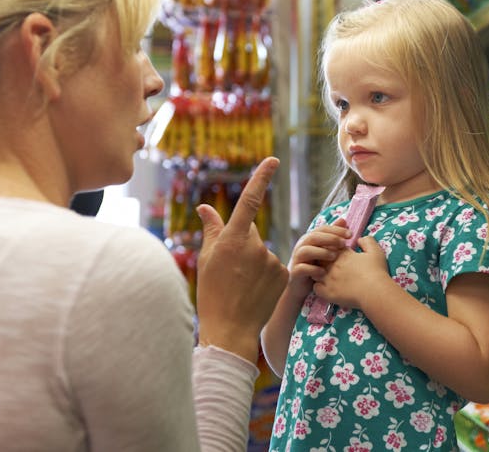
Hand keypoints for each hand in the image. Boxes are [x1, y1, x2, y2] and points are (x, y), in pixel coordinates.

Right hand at [195, 157, 287, 362]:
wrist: (230, 329)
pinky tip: (255, 292)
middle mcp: (255, 246)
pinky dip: (265, 276)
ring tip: (241, 286)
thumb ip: (211, 230)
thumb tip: (204, 207)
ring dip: (253, 263)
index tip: (273, 160)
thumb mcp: (206, 260)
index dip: (261, 178)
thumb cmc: (211, 294)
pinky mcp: (284, 274)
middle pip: (250, 233)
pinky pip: (274, 267)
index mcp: (232, 240)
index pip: (249, 201)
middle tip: (230, 270)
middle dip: (241, 244)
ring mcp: (272, 261)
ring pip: (262, 252)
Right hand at [286, 220, 349, 302]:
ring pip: (306, 251)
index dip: (336, 229)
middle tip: (344, 243)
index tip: (350, 234)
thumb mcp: (325, 249)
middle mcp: (302, 246)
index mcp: (310, 239)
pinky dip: (313, 269)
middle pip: (314, 236)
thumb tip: (343, 220)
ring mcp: (297, 259)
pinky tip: (324, 273)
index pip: (323, 229)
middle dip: (330, 238)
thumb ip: (332, 235)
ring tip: (334, 256)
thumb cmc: (316, 266)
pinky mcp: (295, 272)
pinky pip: (302, 268)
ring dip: (321, 252)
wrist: (301, 286)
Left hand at [312, 235, 389, 309]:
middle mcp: (332, 265)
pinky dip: (319, 287)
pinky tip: (326, 288)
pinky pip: (316, 288)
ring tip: (328, 277)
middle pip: (320, 258)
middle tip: (332, 265)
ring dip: (319, 273)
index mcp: (343, 254)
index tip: (338, 255)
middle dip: (323, 260)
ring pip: (315, 272)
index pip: (330, 247)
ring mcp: (328, 279)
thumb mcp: (376, 251)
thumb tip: (360, 239)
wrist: (374, 291)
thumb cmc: (376, 271)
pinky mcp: (327, 293)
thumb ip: (367, 241)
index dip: (333, 250)